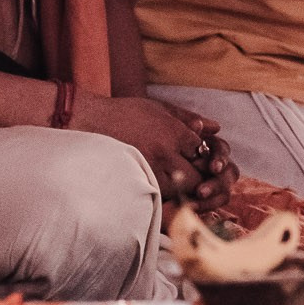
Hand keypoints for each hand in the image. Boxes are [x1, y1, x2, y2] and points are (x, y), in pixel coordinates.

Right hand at [83, 93, 225, 202]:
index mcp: (172, 132)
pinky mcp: (135, 181)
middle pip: (195, 175)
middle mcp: (165, 152)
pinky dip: (161, 193)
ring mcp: (149, 170)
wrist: (87, 122)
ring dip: (178, 187)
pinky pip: (158, 196)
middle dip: (194, 175)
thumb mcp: (158, 108)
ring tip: (167, 178)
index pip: (200, 150)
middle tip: (185, 171)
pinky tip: (155, 185)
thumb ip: (188, 117)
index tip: (189, 153)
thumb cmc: (123, 113)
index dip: (198, 153)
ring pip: (178, 190)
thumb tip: (216, 127)